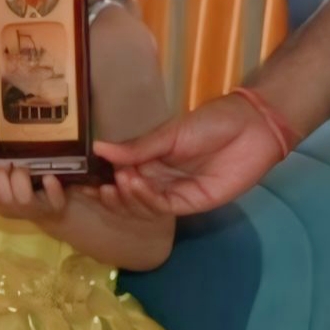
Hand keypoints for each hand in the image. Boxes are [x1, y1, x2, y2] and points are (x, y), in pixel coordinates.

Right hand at [0, 162, 71, 225]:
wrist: (63, 213)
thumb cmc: (36, 192)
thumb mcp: (18, 186)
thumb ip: (6, 176)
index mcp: (7, 205)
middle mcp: (20, 210)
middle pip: (4, 199)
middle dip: (2, 178)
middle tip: (9, 164)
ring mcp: (38, 209)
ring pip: (24, 199)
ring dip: (21, 179)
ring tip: (26, 167)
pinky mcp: (57, 207)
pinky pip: (53, 199)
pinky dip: (50, 187)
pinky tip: (49, 176)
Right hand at [93, 93, 286, 215]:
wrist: (250, 128)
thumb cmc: (210, 122)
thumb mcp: (169, 133)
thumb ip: (137, 147)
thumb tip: (97, 149)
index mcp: (152, 159)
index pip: (120, 173)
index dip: (101, 179)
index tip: (79, 180)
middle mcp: (160, 178)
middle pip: (128, 195)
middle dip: (110, 194)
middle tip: (95, 188)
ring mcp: (175, 192)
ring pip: (142, 205)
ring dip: (126, 197)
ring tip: (115, 183)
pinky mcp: (192, 204)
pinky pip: (163, 207)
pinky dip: (146, 199)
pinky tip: (135, 186)